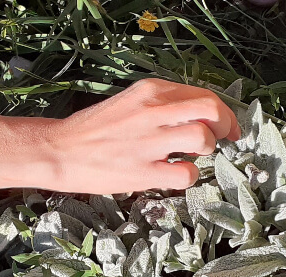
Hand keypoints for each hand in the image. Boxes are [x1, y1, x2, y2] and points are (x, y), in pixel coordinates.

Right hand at [43, 78, 240, 193]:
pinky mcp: (143, 171)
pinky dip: (189, 176)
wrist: (59, 151)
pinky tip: (174, 175)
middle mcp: (153, 111)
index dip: (223, 112)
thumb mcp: (130, 103)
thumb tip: (199, 116)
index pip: (203, 95)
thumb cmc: (95, 130)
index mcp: (150, 91)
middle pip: (211, 110)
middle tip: (223, 139)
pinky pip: (186, 174)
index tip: (226, 126)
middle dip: (225, 126)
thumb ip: (163, 105)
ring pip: (202, 139)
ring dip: (206, 150)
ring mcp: (149, 142)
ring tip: (191, 156)